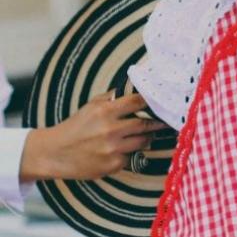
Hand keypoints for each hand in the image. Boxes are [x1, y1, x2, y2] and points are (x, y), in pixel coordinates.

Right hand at [20, 93, 164, 181]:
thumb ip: (112, 98)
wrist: (54, 153)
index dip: (153, 101)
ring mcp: (112, 149)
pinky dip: (129, 153)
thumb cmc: (75, 127)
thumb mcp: (91, 106)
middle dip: (156, 122)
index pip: (138, 102)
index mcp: (105, 112)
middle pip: (146, 124)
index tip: (163, 102)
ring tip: (144, 135)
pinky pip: (131, 157)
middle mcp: (110, 130)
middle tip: (164, 121)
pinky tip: (119, 150)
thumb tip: (135, 88)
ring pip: (143, 141)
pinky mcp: (112, 165)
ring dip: (146, 138)